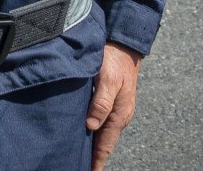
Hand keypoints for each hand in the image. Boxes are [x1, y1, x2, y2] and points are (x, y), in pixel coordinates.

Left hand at [86, 43, 143, 169]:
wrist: (125, 43)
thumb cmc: (115, 59)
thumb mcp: (108, 80)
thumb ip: (101, 103)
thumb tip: (91, 126)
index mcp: (119, 114)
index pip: (105, 146)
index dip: (96, 163)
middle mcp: (119, 115)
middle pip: (104, 144)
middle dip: (93, 158)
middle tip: (77, 167)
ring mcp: (117, 109)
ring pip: (103, 134)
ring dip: (93, 146)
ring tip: (79, 158)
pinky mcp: (112, 101)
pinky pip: (103, 123)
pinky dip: (94, 133)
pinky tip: (85, 135)